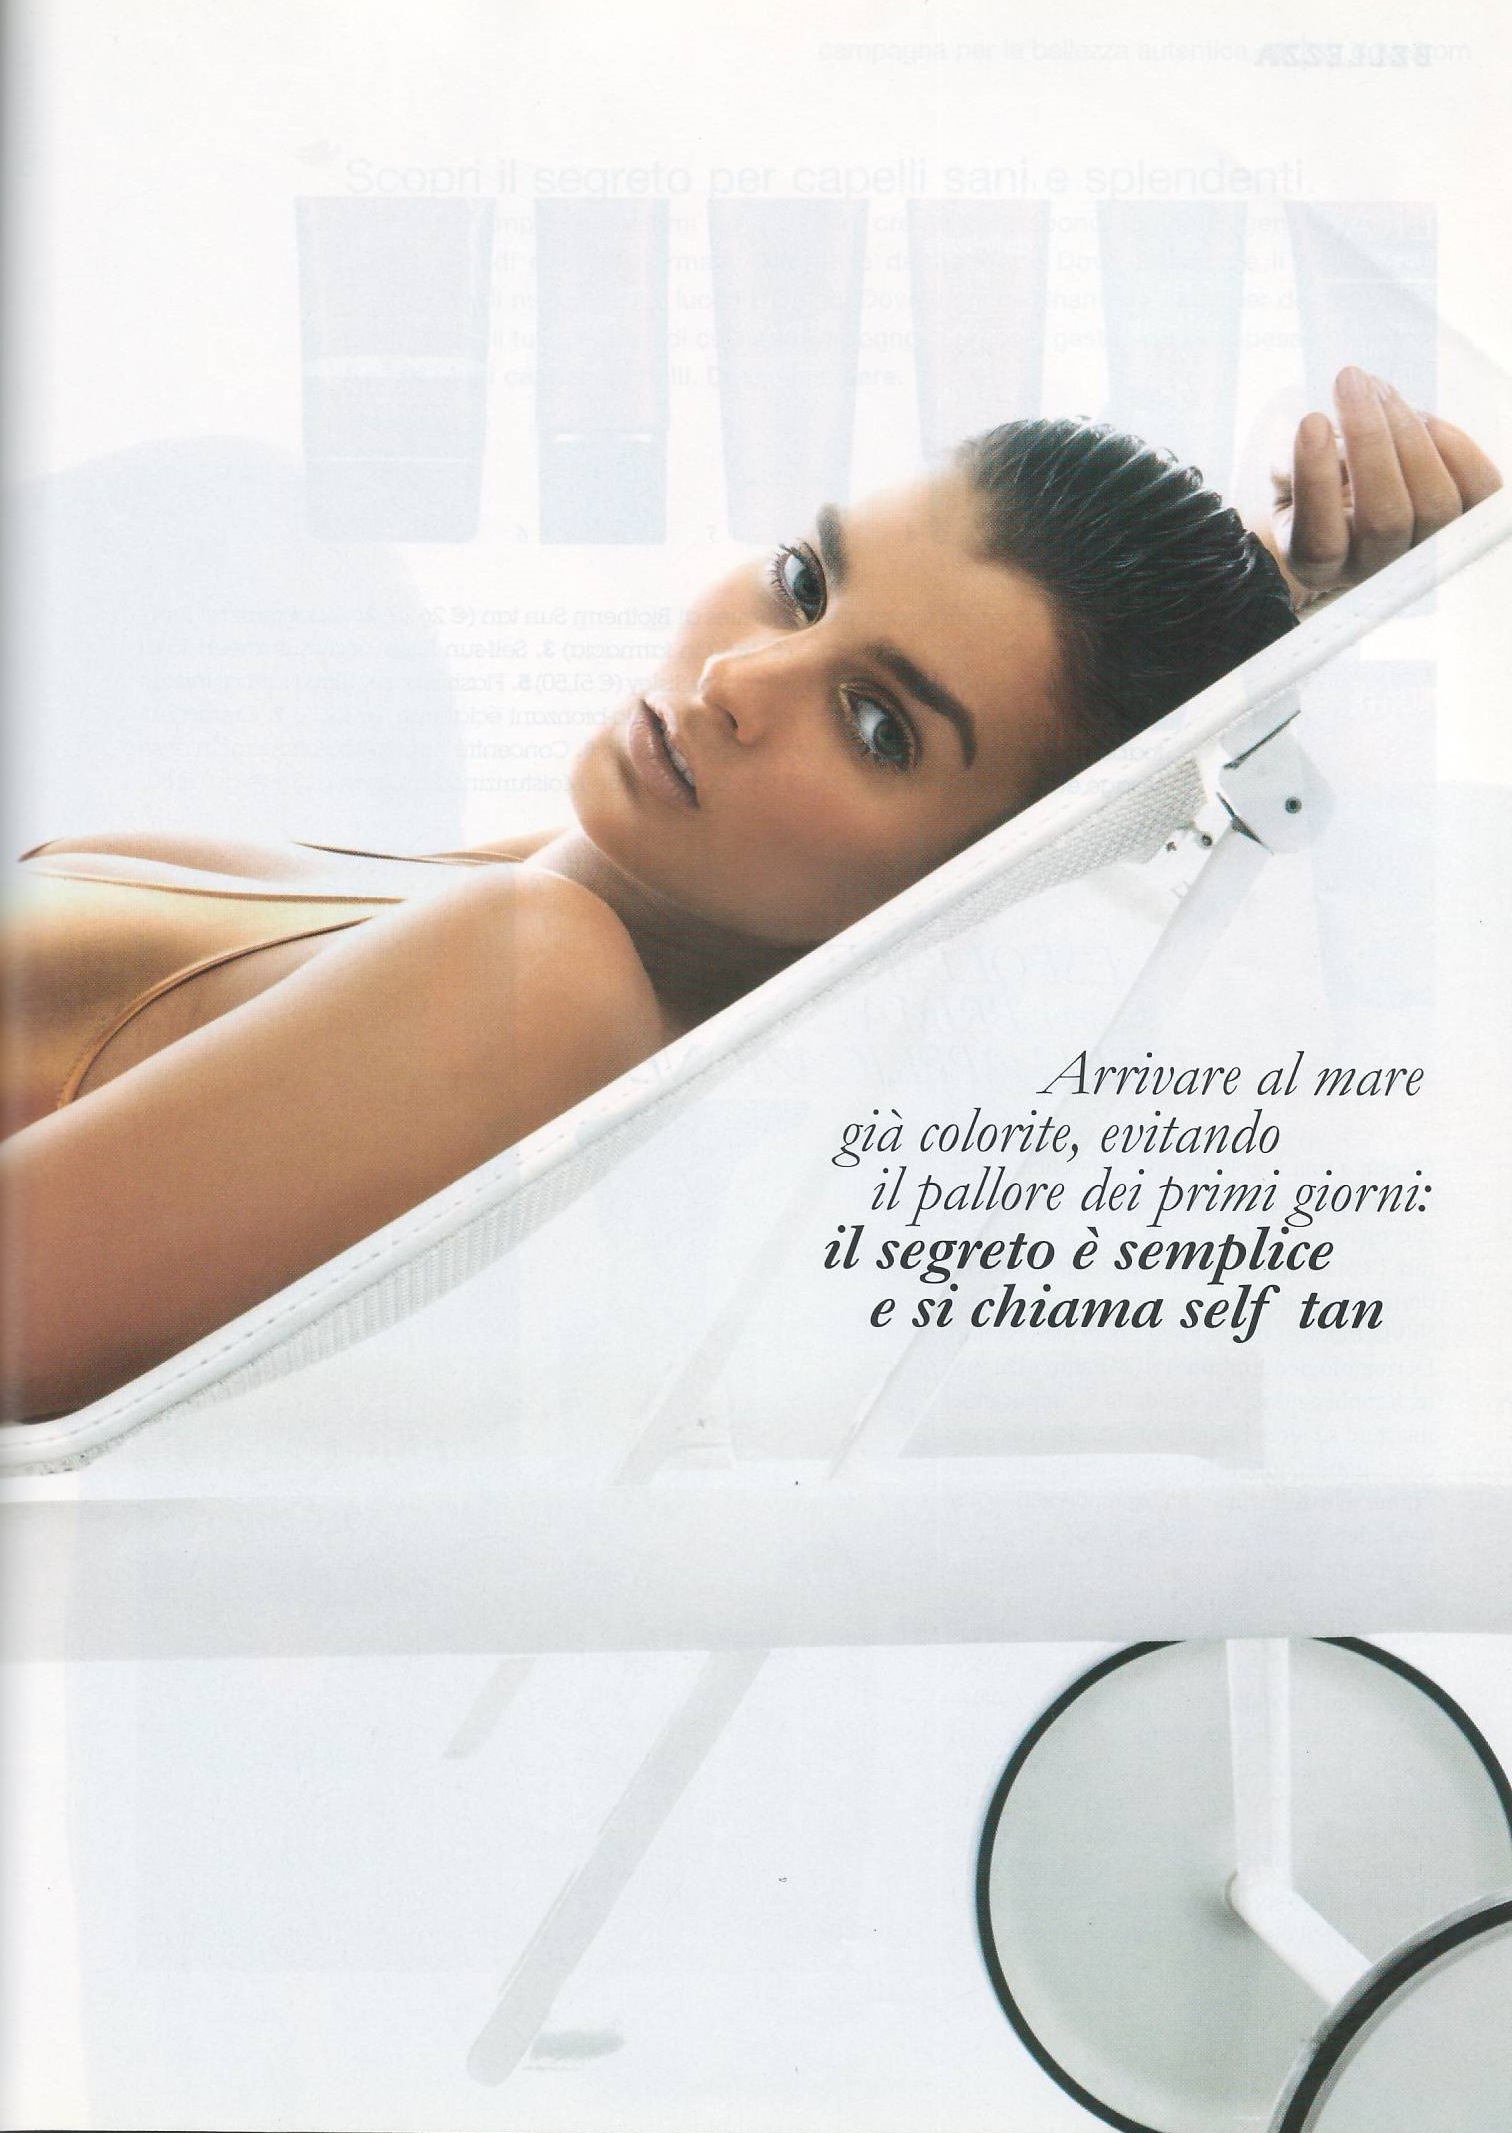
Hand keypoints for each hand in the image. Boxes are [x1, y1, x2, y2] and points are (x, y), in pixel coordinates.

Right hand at [1268, 366, 1501, 605]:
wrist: (1349, 493)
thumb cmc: (1312, 479)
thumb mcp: (1285, 473)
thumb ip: (1292, 461)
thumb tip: (1320, 432)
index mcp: (1316, 565)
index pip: (1322, 541)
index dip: (1317, 481)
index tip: (1311, 420)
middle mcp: (1373, 570)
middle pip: (1385, 519)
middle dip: (1370, 440)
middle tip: (1351, 382)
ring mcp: (1423, 550)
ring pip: (1434, 504)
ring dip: (1410, 434)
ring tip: (1382, 391)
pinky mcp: (1465, 524)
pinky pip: (1479, 492)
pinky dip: (1457, 447)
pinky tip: (1424, 418)